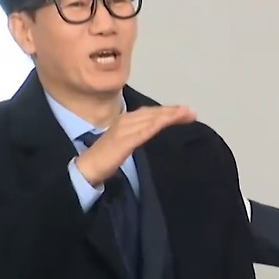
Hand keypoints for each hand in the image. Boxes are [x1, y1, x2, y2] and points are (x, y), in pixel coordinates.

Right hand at [75, 105, 194, 185]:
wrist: (88, 167)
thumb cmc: (106, 157)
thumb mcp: (125, 141)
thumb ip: (137, 134)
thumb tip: (151, 132)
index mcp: (125, 119)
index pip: (150, 112)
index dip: (167, 111)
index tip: (184, 111)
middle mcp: (126, 120)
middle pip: (153, 113)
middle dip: (173, 112)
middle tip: (191, 112)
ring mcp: (125, 129)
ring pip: (152, 119)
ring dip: (170, 116)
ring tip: (187, 114)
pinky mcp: (124, 141)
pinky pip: (144, 131)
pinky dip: (158, 125)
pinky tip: (169, 122)